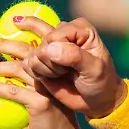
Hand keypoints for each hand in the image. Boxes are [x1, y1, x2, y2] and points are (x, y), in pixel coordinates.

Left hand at [0, 35, 80, 128]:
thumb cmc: (50, 112)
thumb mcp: (44, 90)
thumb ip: (33, 76)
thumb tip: (10, 64)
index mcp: (54, 64)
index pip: (36, 42)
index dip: (20, 32)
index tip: (2, 29)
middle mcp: (52, 71)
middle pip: (24, 51)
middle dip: (2, 43)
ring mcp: (46, 85)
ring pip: (17, 69)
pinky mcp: (39, 101)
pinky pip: (13, 92)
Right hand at [12, 17, 126, 119]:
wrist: (98, 100)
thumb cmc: (101, 82)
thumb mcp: (94, 69)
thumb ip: (74, 56)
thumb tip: (50, 49)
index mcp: (78, 28)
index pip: (54, 36)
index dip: (58, 53)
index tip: (73, 65)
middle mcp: (62, 33)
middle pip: (42, 46)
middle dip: (53, 64)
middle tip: (68, 71)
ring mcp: (50, 47)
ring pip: (33, 56)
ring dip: (46, 70)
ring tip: (62, 74)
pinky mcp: (40, 61)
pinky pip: (27, 65)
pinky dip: (38, 75)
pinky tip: (52, 77)